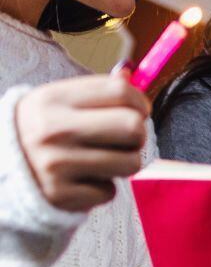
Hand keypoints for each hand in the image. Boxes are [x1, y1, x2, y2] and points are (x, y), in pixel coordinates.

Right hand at [15, 69, 148, 212]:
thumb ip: (96, 91)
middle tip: (125, 140)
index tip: (138, 112)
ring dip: (124, 163)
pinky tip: (83, 180)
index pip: (120, 91)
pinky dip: (102, 188)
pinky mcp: (62, 194)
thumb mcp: (59, 103)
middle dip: (137, 135)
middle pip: (132, 126)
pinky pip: (110, 191)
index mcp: (54, 99)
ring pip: (130, 162)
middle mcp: (53, 129)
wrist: (3, 166)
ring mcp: (57, 163)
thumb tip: (129, 73)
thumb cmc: (44, 130)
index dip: (140, 102)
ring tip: (103, 159)